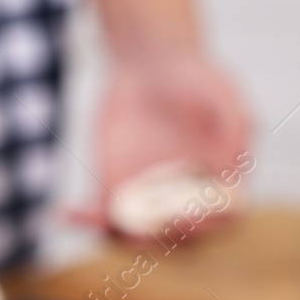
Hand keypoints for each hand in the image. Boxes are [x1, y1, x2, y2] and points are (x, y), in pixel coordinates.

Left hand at [96, 54, 250, 223]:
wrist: (150, 62)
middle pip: (178, 237)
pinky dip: (86, 218)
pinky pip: (102, 214)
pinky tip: (65, 211)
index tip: (189, 214)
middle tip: (142, 226)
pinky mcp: (117, 188)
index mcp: (222, 182)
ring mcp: (150, 197)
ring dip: (119, 235)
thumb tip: (229, 170)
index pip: (223, 219)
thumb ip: (234, 128)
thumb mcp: (221, 93)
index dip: (209, 225)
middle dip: (161, 238)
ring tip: (103, 220)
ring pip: (138, 233)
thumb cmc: (194, 75)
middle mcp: (186, 198)